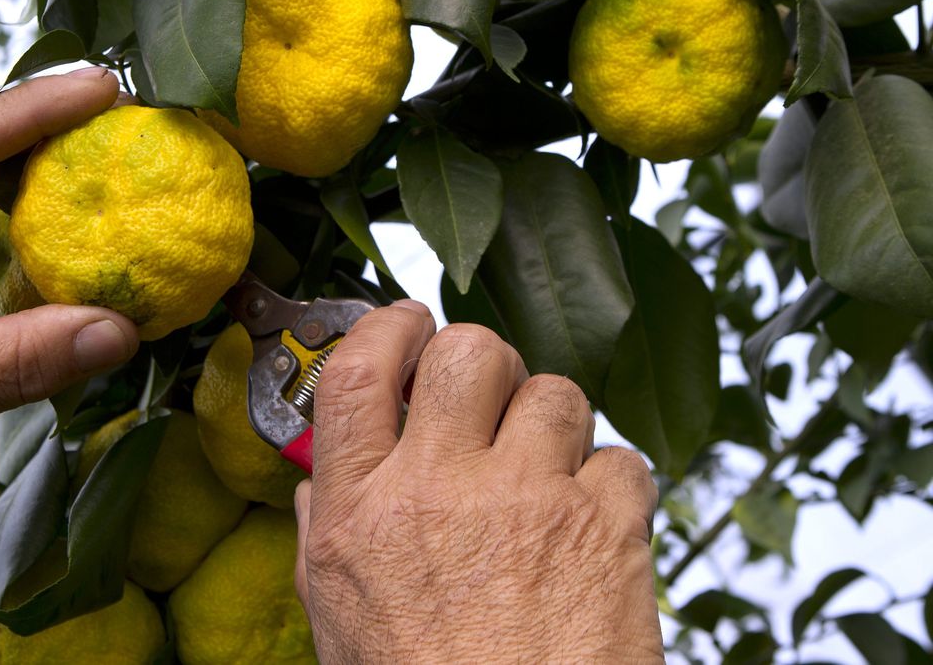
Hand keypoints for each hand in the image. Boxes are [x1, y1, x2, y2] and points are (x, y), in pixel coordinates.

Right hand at [294, 303, 663, 663]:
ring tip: (543, 469)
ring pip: (554, 391)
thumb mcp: (339, 617)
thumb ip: (327, 531)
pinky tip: (589, 520)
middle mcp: (443, 492)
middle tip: (484, 392)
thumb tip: (319, 475)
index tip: (406, 322)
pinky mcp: (608, 529)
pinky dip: (609, 481)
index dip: (386, 327)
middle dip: (480, 358)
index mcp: (367, 513)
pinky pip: (619, 456)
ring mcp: (530, 503)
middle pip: (467, 352)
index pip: (359, 373)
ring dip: (550, 421)